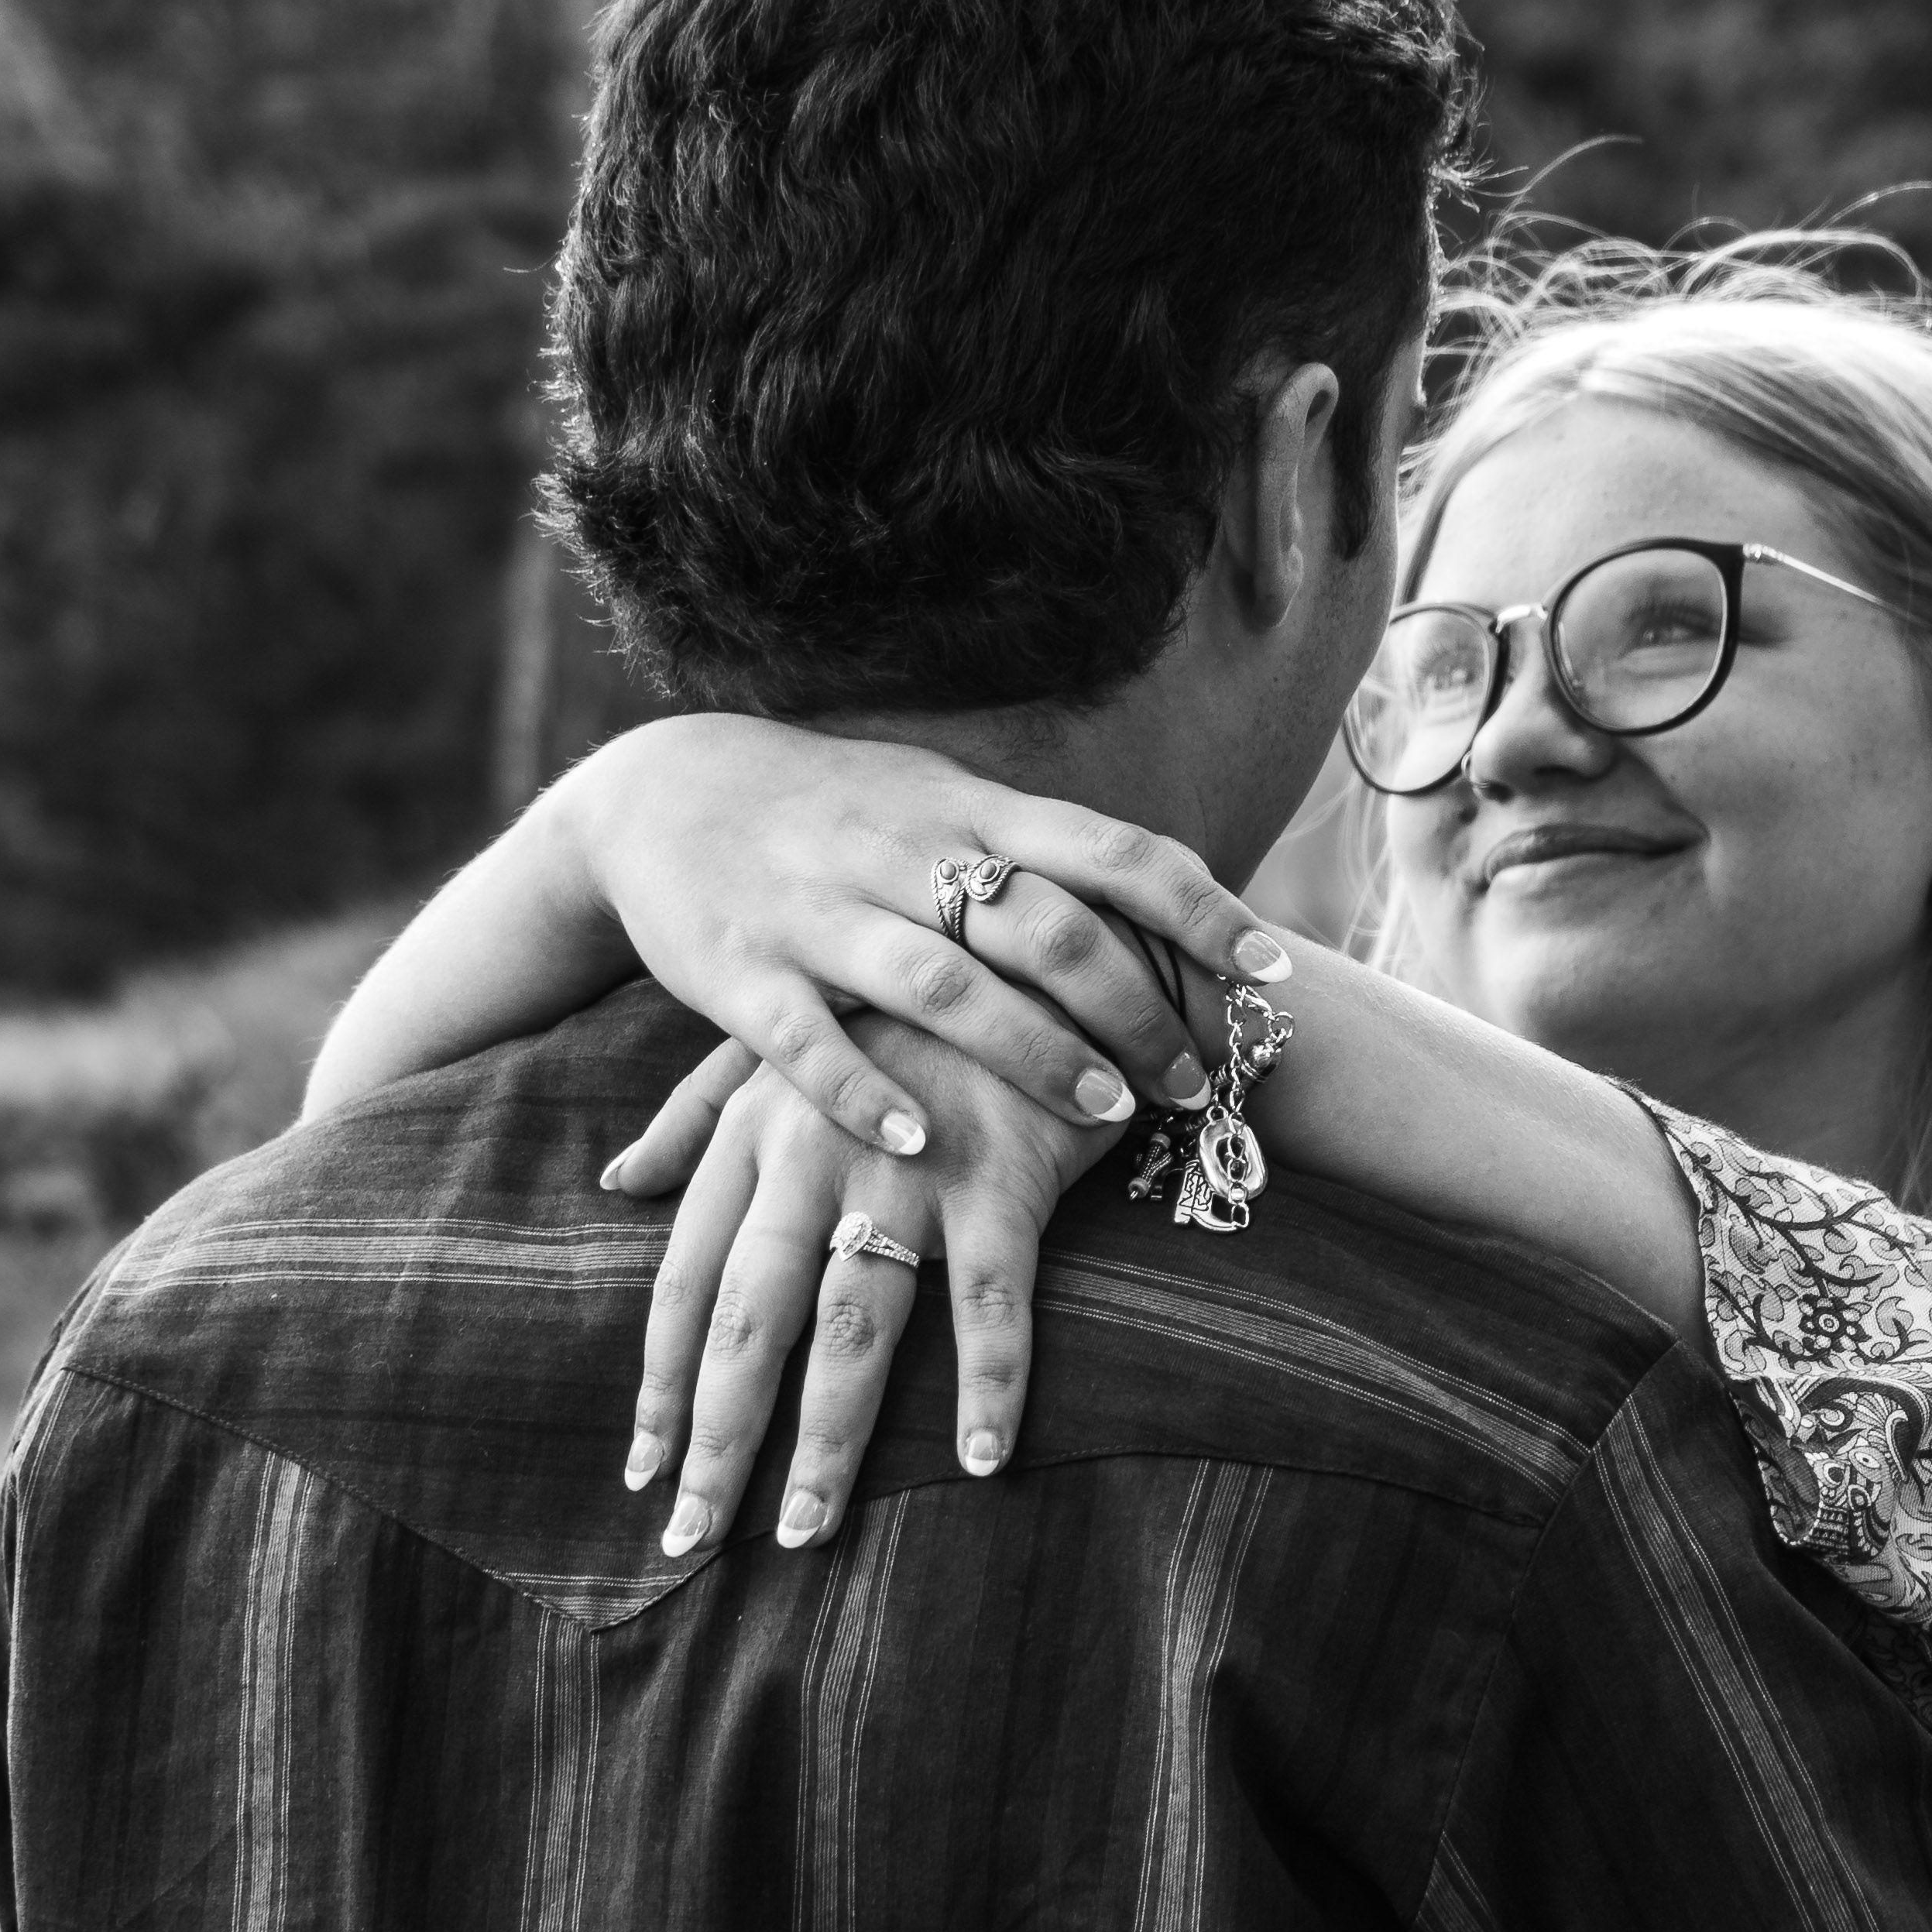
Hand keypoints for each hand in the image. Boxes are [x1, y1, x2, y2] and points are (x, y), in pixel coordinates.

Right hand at [563, 714, 1291, 1166]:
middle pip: (1044, 924)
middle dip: (1132, 1006)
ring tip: (1104, 1116)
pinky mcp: (738, 970)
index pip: (1110, 849)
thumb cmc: (834, 813)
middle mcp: (904, 852)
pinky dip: (863, 1090)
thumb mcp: (940, 804)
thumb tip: (1180, 899)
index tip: (1273, 969)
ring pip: (941, 981)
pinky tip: (916, 1141)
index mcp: (969, 811)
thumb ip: (1043, 854)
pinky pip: (806, 1038)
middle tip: (1191, 1080)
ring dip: (1032, 1051)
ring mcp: (819, 910)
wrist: (658, 790)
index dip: (1200, 906)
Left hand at [627, 1012, 1122, 1553]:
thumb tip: (615, 1180)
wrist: (1047, 934)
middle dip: (719, 1435)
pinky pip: (992, 1298)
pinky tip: (981, 1458)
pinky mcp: (1004, 1172)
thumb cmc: (913, 1004)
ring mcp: (910, 1165)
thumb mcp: (789, 1040)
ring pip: (853, 1326)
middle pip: (751, 1319)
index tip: (645, 1468)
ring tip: (802, 1531)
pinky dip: (992, 1380)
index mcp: (756, 1127)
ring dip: (829, 1440)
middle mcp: (815, 1151)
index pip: (688, 1277)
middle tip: (696, 1536)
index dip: (664, 1379)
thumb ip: (697, 1111)